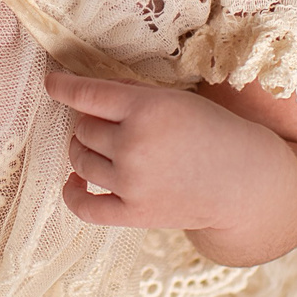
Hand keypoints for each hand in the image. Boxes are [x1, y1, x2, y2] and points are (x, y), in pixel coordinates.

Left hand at [44, 67, 296, 266]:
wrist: (245, 181)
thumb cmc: (213, 132)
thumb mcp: (175, 101)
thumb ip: (132, 97)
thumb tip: (84, 95)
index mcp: (147, 108)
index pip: (88, 94)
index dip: (63, 87)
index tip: (51, 82)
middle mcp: (134, 144)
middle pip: (83, 129)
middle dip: (90, 124)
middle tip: (112, 126)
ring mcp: (132, 182)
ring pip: (80, 160)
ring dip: (83, 152)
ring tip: (101, 149)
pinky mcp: (134, 214)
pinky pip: (84, 206)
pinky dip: (72, 193)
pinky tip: (75, 182)